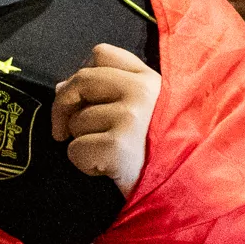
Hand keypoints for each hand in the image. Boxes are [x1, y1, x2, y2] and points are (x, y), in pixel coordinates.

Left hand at [52, 43, 161, 194]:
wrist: (183, 190)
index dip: (84, 76)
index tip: (82, 100)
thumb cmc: (158, 152)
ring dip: (82, 142)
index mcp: (150, 79)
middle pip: (81, 80)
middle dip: (64, 107)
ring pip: (77, 121)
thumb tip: (61, 86)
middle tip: (65, 131)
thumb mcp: (147, 112)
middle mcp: (141, 92)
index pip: (102, 53)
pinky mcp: (118, 146)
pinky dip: (85, 165)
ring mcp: (130, 117)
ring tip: (109, 154)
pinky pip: (76, 150)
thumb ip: (109, 92)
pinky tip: (108, 170)